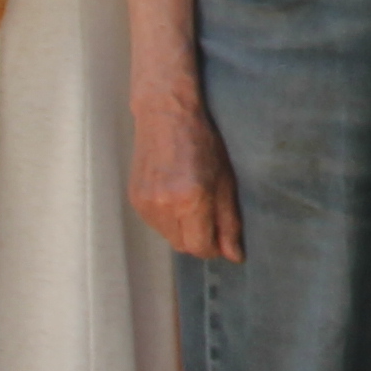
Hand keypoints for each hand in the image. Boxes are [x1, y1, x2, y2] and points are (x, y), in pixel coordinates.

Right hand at [127, 84, 243, 264]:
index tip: (222, 239)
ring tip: (191, 200)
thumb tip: (234, 255)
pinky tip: (175, 195)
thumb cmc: (202, 141)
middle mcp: (165, 205)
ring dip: (183, 230)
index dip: (214, 248)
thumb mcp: (225, 179)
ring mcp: (146, 203)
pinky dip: (168, 219)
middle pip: (184, 246)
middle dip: (199, 239)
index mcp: (191, 199)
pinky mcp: (135, 199)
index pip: (201, 247)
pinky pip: (156, 224)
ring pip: (169, 237)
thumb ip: (229, 221)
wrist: (166, 114)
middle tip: (210, 216)